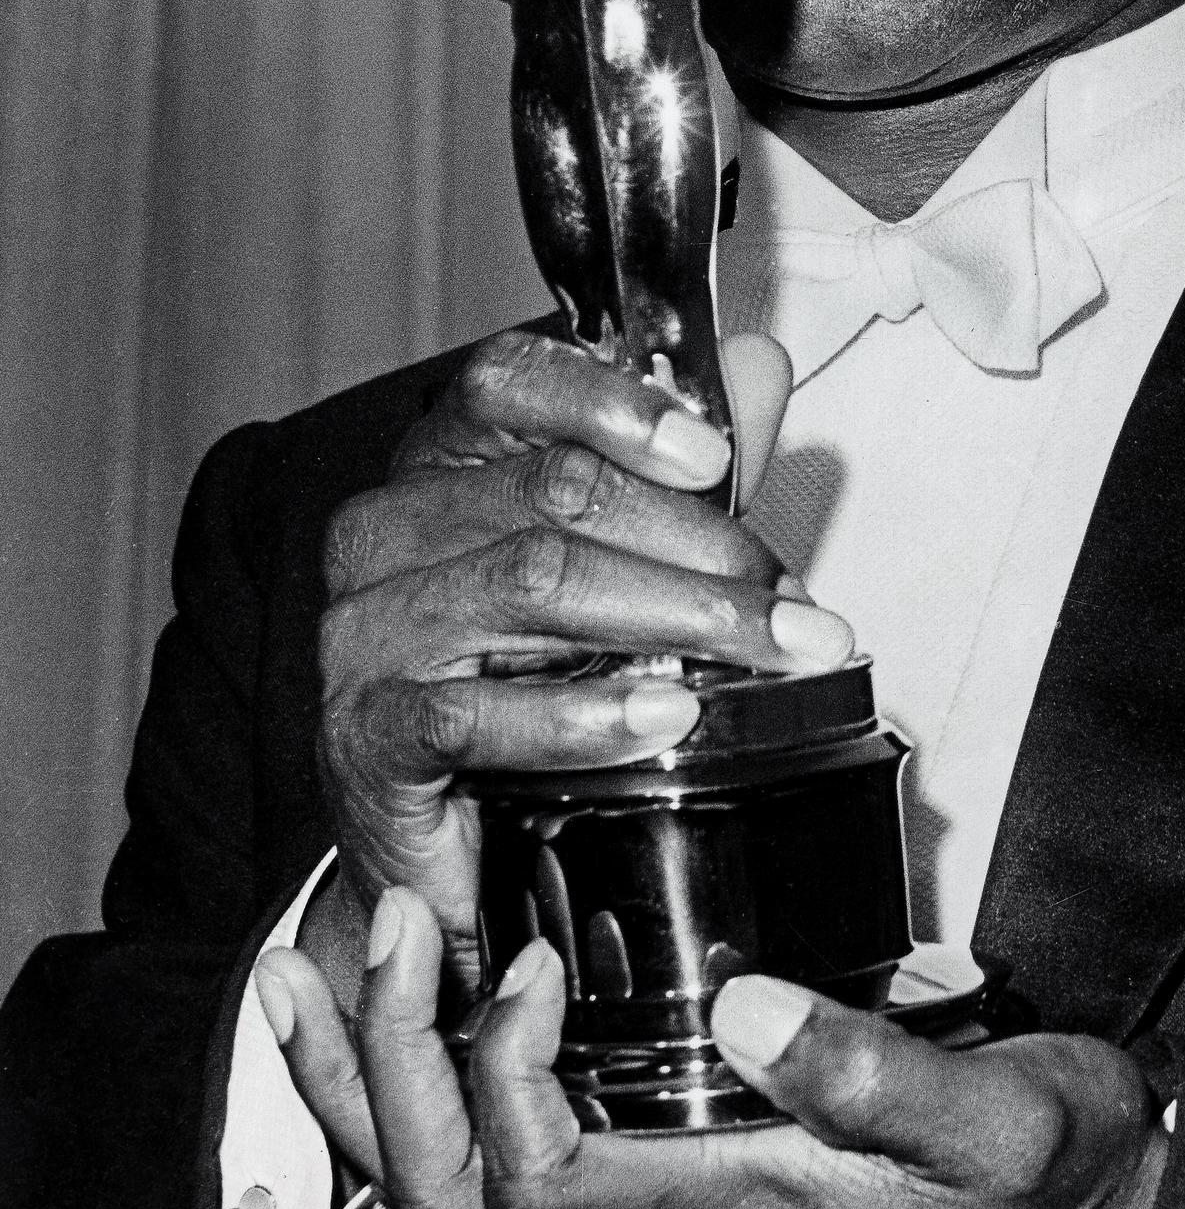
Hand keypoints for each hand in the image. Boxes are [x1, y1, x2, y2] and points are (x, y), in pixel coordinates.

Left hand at [260, 890, 1167, 1208]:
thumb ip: (878, 1076)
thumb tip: (751, 1008)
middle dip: (386, 1069)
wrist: (1074, 1202)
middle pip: (456, 1197)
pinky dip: (437, 1059)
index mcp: (728, 1208)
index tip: (535, 958)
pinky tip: (430, 976)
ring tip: (329, 954)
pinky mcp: (675, 1137)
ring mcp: (661, 1180)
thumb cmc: (1036, 1168)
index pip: (544, 1185)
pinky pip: (509, 1126)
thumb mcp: (997, 1117)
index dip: (501, 1078)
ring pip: (458, 1175)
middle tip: (383, 925)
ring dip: (375, 1070)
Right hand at [304, 326, 849, 1012]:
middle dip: (700, 540)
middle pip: (552, 487)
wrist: (450, 842)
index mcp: (441, 462)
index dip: (615, 404)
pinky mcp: (365, 733)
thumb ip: (684, 468)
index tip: (713, 455)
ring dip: (676, 616)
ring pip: (534, 580)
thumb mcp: (621, 561)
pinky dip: (583, 715)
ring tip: (764, 650)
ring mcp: (367, 629)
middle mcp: (389, 528)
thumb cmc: (529, 681)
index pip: (508, 381)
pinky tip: (660, 717)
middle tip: (795, 599)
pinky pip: (475, 710)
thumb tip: (759, 366)